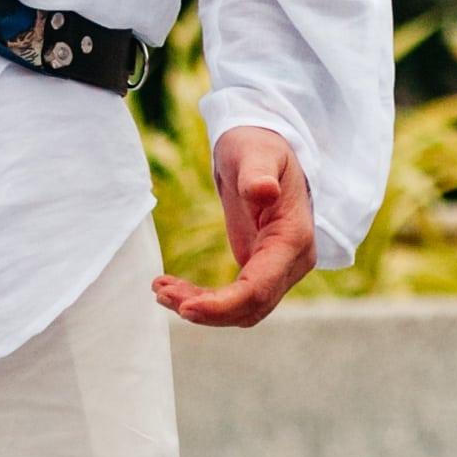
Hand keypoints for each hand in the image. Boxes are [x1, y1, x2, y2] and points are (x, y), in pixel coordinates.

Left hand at [152, 129, 315, 329]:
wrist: (263, 150)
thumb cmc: (259, 146)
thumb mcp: (256, 152)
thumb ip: (258, 173)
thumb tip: (264, 191)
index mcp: (293, 238)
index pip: (260, 288)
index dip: (224, 305)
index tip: (186, 308)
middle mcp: (292, 261)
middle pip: (251, 306)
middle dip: (207, 310)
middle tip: (162, 293)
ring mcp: (279, 269)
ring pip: (243, 310)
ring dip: (203, 309)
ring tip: (162, 290)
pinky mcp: (261, 269)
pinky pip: (235, 299)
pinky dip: (205, 300)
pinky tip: (175, 289)